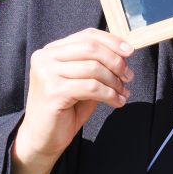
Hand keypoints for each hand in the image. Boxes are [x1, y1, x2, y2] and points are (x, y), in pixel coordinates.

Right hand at [15, 29, 132, 173]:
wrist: (43, 138)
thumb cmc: (65, 109)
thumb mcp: (82, 80)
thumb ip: (96, 64)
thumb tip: (124, 53)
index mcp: (51, 50)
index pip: (87, 35)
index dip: (111, 41)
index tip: (130, 51)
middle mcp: (45, 57)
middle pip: (91, 48)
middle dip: (116, 62)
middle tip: (128, 76)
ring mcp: (46, 73)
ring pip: (94, 68)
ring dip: (114, 81)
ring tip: (123, 92)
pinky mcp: (53, 91)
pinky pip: (92, 88)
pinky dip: (110, 94)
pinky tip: (118, 102)